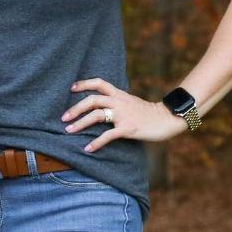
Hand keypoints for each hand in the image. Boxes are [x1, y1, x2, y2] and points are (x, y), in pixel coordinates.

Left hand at [63, 78, 185, 152]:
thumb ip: (116, 102)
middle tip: (63, 118)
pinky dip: (96, 142)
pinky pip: (108, 135)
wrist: (168, 119)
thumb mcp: (130, 102)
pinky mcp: (128, 128)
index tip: (71, 88)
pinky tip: (88, 148)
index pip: (99, 83)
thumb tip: (101, 107)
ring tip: (69, 131)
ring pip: (96, 116)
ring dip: (80, 123)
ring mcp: (123, 115)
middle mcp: (119, 102)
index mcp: (119, 94)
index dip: (84, 84)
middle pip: (92, 100)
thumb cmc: (148, 113)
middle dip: (75, 108)